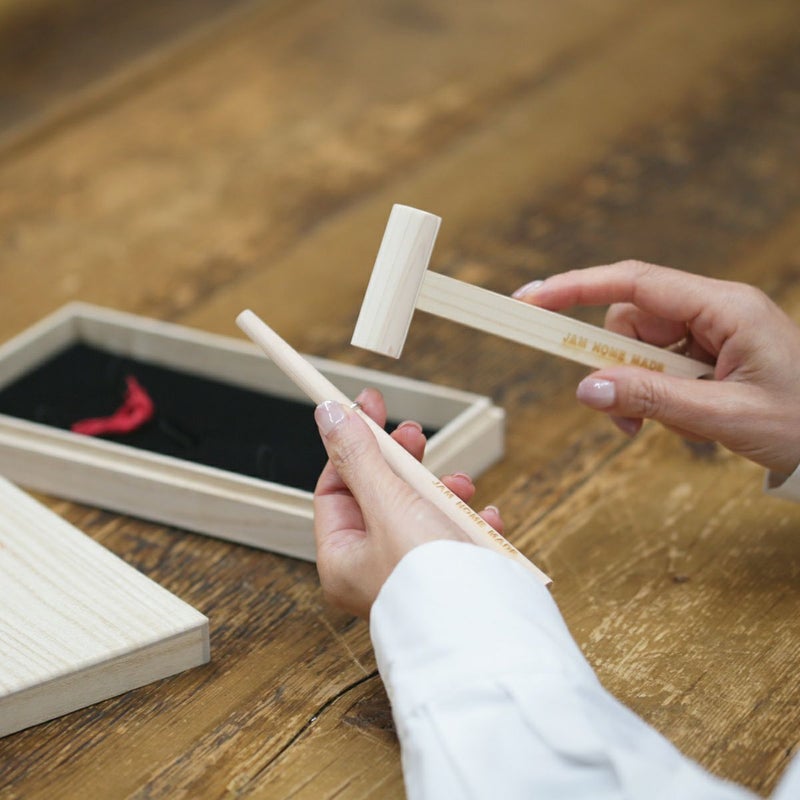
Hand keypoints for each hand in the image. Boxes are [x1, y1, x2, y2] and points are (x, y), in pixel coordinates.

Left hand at [313, 388, 502, 616]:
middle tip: (414, 432)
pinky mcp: (450, 577)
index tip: (367, 407)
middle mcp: (373, 568)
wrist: (489, 633)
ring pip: (421, 511)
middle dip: (401, 462)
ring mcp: (413, 572)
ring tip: (461, 484)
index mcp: (342, 558)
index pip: (335, 486)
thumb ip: (360, 458)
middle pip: (379, 494)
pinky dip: (468, 521)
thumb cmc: (430, 578)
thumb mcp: (389, 504)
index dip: (351, 444)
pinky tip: (482, 517)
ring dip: (442, 490)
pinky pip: (455, 537)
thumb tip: (328, 416)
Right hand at [514, 260, 799, 474]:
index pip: (633, 283)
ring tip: (661, 428)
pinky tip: (683, 422)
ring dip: (636, 388)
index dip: (576, 287)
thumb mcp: (725, 416)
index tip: (530, 300)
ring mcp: (711, 330)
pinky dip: (654, 395)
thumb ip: (653, 399)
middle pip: (630, 320)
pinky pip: (658, 364)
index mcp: (724, 306)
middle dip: (614, 366)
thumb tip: (585, 388)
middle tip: (622, 421)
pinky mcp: (709, 352)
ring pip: (639, 347)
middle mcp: (713, 309)